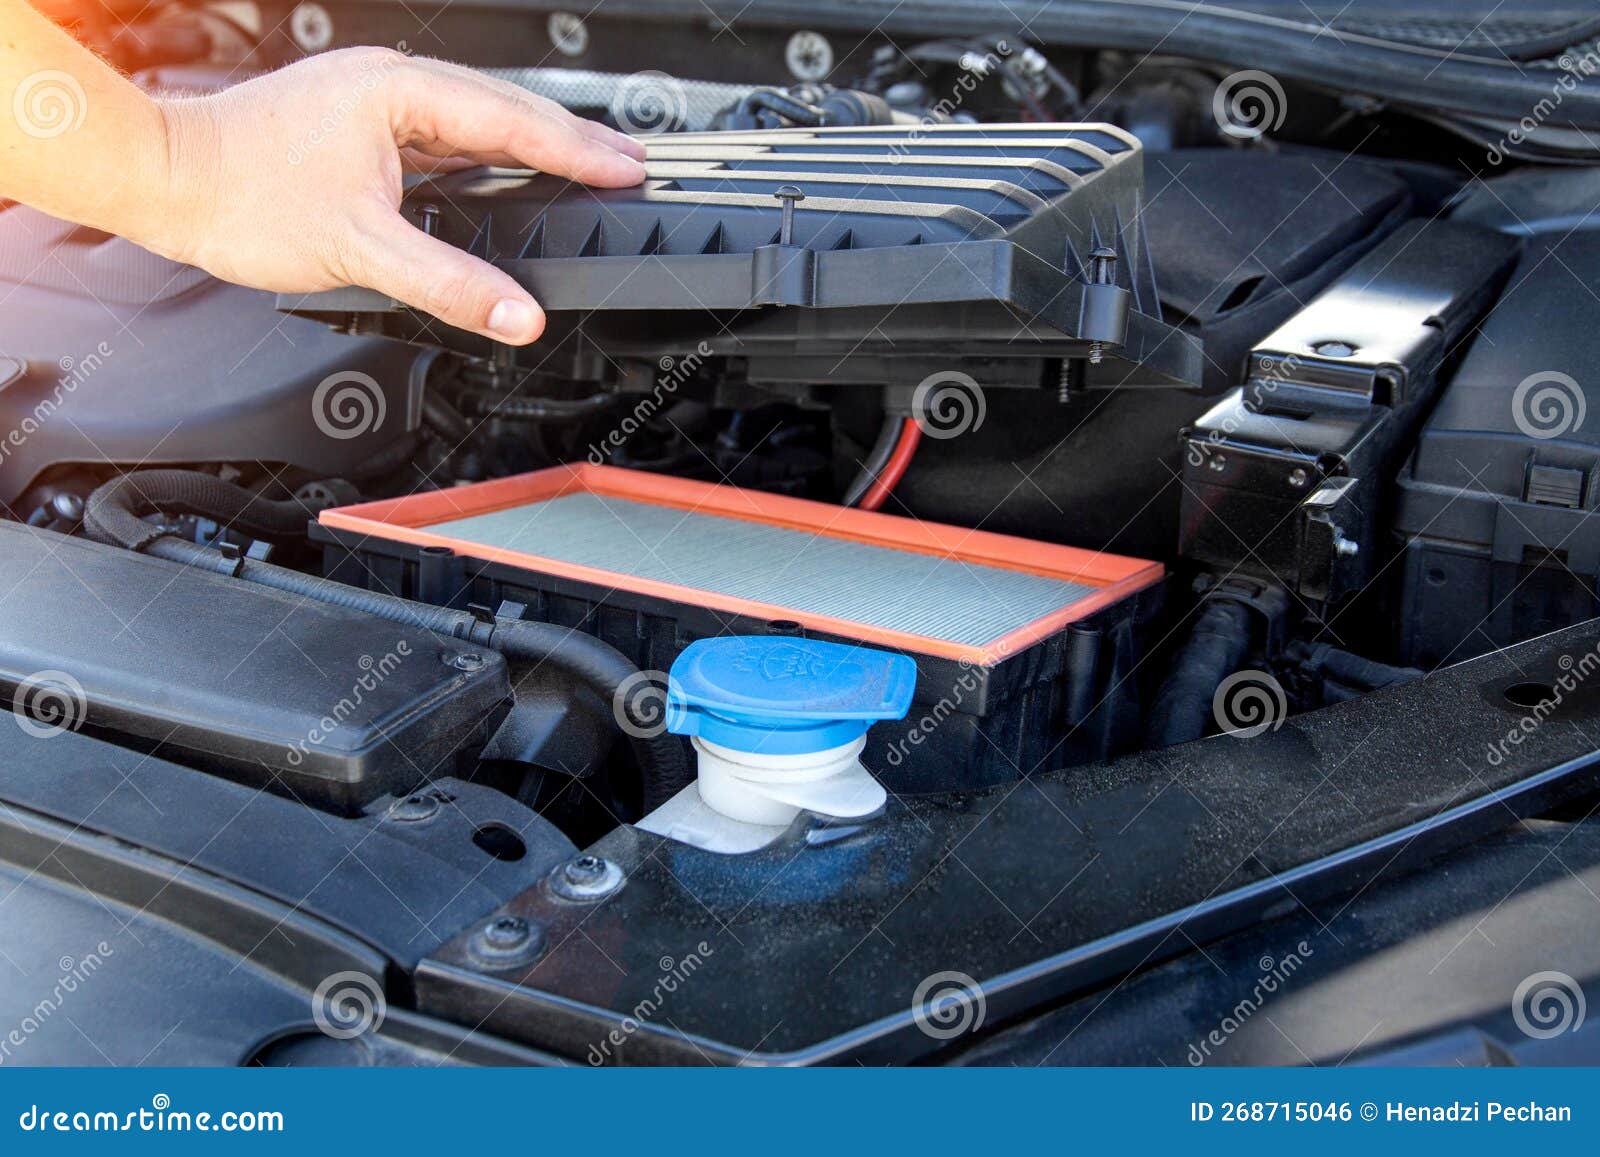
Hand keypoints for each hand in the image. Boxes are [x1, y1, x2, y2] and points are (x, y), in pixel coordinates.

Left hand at [151, 50, 645, 343]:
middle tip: (625, 164)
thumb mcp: (359, 248)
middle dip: (569, 140)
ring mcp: (373, 104)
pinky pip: (442, 139)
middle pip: (503, 109)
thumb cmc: (238, 195)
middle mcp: (389, 85)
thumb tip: (518, 313)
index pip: (511, 122)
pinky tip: (503, 178)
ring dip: (528, 146)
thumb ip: (449, 283)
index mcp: (398, 90)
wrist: (164, 181)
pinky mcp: (359, 129)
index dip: (577, 151)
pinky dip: (484, 159)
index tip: (627, 169)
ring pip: (472, 123)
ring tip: (580, 168)